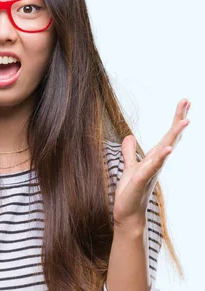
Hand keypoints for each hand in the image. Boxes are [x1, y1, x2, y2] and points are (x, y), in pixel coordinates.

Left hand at [113, 98, 190, 228]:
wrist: (127, 213)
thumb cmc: (131, 191)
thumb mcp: (129, 166)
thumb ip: (129, 152)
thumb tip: (129, 136)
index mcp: (153, 157)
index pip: (167, 135)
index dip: (175, 119)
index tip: (184, 102)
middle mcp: (156, 163)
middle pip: (169, 138)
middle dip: (178, 120)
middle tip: (187, 101)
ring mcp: (151, 171)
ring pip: (165, 151)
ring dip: (174, 136)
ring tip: (185, 121)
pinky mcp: (141, 180)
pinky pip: (152, 167)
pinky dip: (160, 158)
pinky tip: (167, 149)